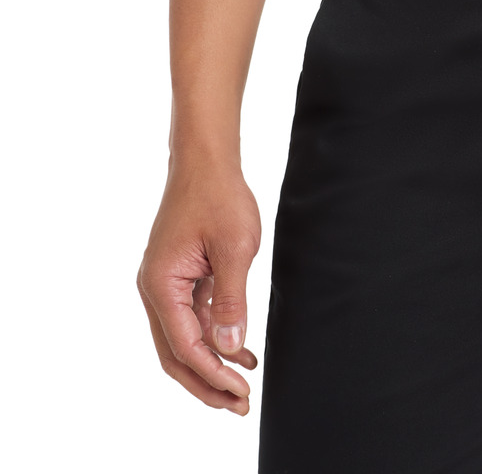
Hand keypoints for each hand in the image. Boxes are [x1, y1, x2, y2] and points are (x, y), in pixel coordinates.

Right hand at [137, 158, 261, 412]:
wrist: (207, 159)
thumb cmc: (219, 195)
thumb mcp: (234, 248)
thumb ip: (231, 300)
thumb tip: (228, 349)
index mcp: (160, 285)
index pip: (185, 347)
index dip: (213, 374)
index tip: (241, 392)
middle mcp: (155, 289)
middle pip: (176, 353)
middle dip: (206, 383)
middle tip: (238, 405)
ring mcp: (165, 283)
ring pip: (183, 338)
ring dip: (212, 363)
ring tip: (243, 384)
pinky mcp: (178, 275)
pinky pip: (192, 317)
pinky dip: (214, 336)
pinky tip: (241, 349)